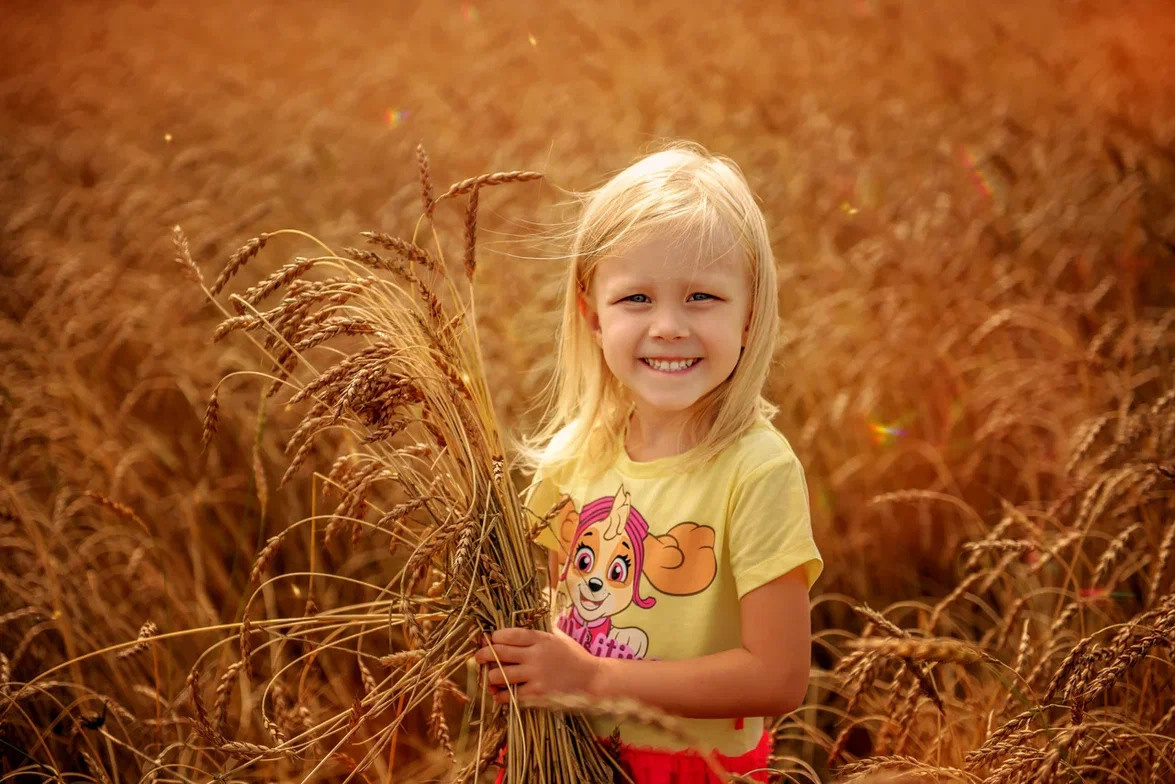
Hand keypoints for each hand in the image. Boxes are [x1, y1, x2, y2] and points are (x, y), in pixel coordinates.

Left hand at [472, 627, 601, 704]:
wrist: (592, 680)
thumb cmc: (575, 657)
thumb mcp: (559, 638)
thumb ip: (541, 632)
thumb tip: (524, 624)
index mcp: (541, 639)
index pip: (508, 634)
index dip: (494, 637)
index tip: (490, 640)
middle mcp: (535, 655)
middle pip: (498, 653)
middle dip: (483, 654)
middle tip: (478, 657)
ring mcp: (535, 676)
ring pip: (499, 675)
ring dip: (490, 677)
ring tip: (491, 679)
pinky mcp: (536, 694)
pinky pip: (509, 696)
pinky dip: (501, 696)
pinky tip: (500, 694)